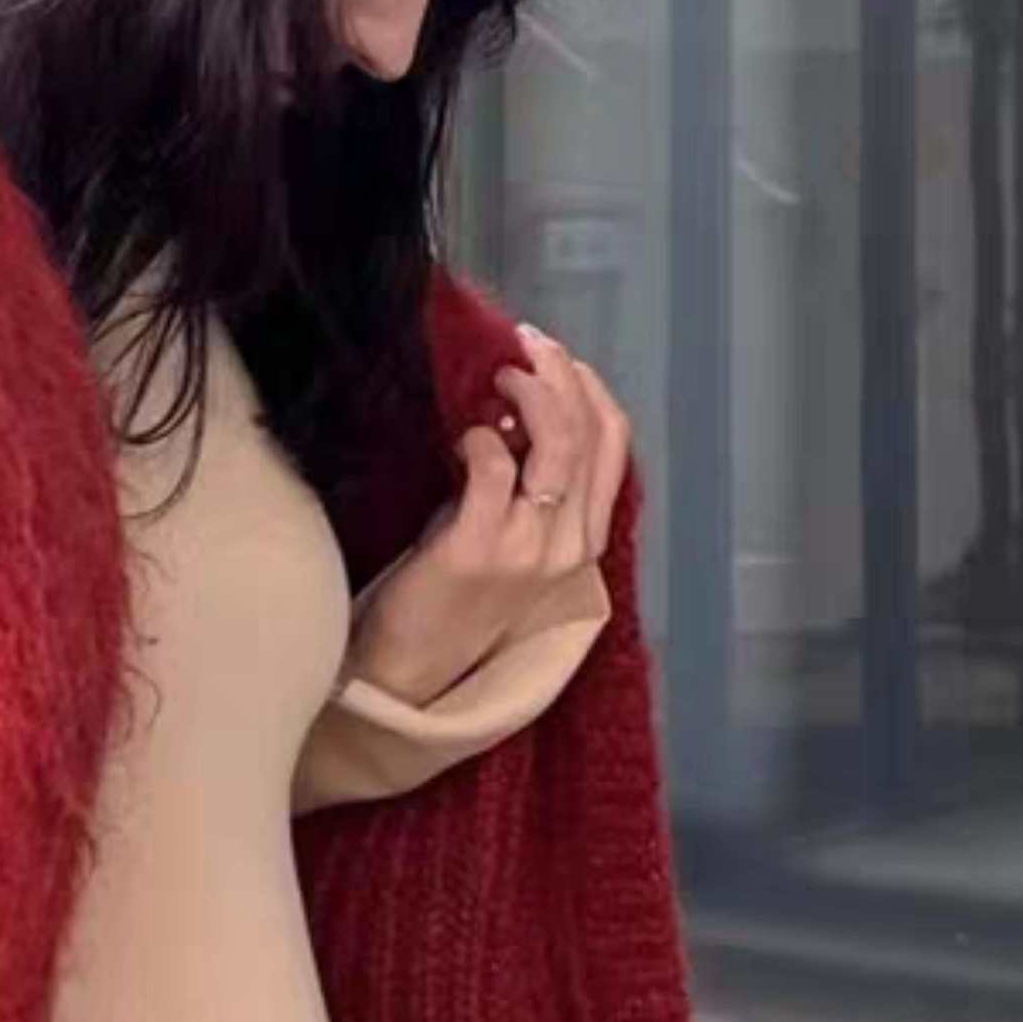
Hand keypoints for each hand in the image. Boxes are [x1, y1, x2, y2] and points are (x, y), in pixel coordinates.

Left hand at [339, 324, 630, 706]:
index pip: (613, 442)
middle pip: (588, 431)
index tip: (555, 358)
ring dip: (528, 393)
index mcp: (583, 542)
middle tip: (523, 344)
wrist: (409, 677)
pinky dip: (480, 438)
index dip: (589, 387)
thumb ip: (527, 492)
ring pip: (554, 443)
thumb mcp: (512, 547)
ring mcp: (526, 550)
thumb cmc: (452, 605)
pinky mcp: (476, 550)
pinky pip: (492, 467)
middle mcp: (567, 546)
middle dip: (560, 372)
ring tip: (496, 374)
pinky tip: (462, 437)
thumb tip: (514, 415)